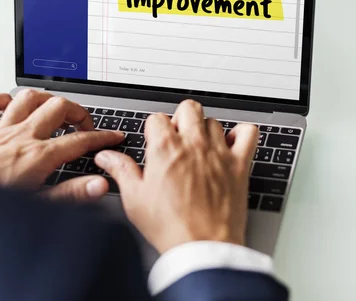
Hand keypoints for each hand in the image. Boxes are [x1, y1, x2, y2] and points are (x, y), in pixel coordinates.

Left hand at [0, 90, 124, 201]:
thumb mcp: (40, 205)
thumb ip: (73, 194)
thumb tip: (99, 185)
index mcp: (39, 156)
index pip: (80, 141)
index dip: (102, 137)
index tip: (113, 136)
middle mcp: (22, 137)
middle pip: (58, 108)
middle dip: (78, 112)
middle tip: (84, 125)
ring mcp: (0, 131)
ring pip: (28, 98)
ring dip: (46, 100)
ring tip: (56, 109)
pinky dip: (3, 100)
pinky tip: (13, 106)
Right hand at [95, 100, 258, 253]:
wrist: (202, 247)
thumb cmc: (170, 227)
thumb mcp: (135, 199)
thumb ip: (122, 171)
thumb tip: (107, 157)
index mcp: (165, 149)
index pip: (157, 118)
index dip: (154, 129)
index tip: (155, 142)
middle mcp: (193, 145)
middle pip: (188, 108)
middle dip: (181, 118)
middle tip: (178, 139)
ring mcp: (218, 152)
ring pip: (214, 121)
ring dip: (206, 130)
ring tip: (201, 147)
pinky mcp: (239, 164)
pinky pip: (248, 133)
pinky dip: (242, 133)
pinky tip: (232, 143)